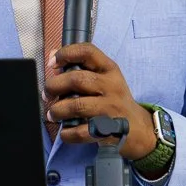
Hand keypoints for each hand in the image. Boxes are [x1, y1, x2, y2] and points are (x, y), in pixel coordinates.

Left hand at [46, 44, 156, 159]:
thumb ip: (81, 68)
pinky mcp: (108, 130)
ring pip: (77, 106)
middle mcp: (112, 86)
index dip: (66, 54)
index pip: (88, 52)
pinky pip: (81, 132)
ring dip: (58, 110)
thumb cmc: (114, 100)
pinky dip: (68, 133)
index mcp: (110, 69)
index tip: (52, 63)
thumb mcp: (105, 78)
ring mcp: (111, 108)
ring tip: (53, 114)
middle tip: (47, 94)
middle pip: (77, 79)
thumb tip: (53, 56)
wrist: (138, 127)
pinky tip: (65, 131)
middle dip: (54, 86)